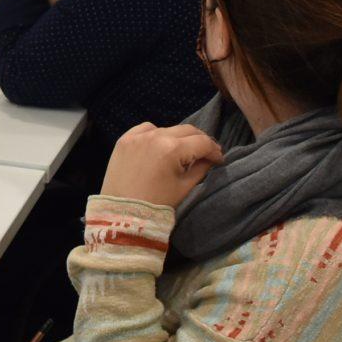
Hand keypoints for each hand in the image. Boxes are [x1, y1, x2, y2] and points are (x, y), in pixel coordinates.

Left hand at [100, 122, 225, 210]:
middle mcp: (155, 136)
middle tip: (206, 153)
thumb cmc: (156, 203)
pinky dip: (156, 134)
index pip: (202, 142)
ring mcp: (138, 136)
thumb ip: (201, 168)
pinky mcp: (124, 139)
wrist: (122, 213)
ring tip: (183, 151)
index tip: (219, 160)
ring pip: (167, 128)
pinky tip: (159, 144)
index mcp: (172, 149)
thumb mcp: (184, 187)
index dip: (214, 151)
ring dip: (178, 138)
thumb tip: (210, 159)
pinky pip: (145, 129)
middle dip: (200, 141)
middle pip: (187, 130)